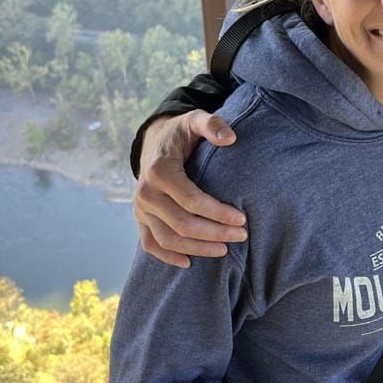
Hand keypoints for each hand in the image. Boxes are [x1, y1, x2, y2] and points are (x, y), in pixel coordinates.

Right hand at [134, 111, 245, 267]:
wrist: (154, 141)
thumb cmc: (181, 133)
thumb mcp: (195, 120)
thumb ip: (212, 124)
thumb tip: (230, 138)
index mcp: (159, 171)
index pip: (191, 200)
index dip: (218, 213)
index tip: (242, 219)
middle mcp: (146, 193)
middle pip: (182, 224)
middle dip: (214, 233)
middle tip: (241, 235)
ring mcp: (140, 209)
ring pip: (168, 239)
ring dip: (197, 249)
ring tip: (225, 250)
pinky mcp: (140, 219)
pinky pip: (150, 244)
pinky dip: (168, 257)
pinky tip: (189, 263)